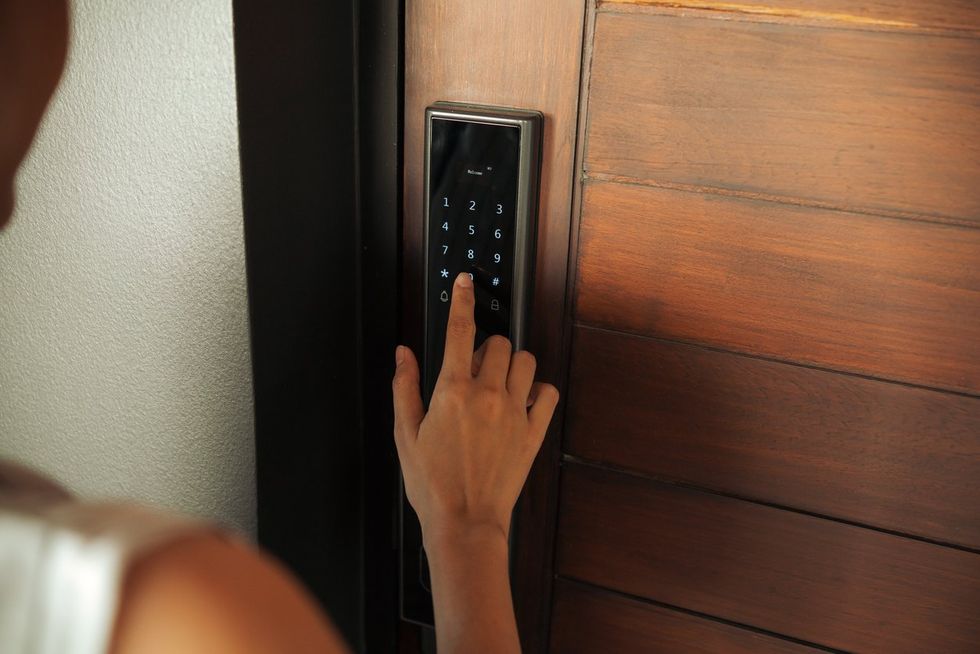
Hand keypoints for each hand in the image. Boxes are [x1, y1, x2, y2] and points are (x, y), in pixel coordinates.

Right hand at [391, 272, 559, 542]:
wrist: (465, 523)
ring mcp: (514, 412)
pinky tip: (522, 401)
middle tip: (474, 368)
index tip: (466, 281)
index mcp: (452, 391)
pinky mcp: (533, 431)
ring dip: (512, 363)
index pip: (460, 330)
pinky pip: (548, 393)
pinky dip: (538, 390)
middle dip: (487, 346)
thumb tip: (403, 353)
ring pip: (526, 361)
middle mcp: (487, 394)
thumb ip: (405, 387)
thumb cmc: (431, 484)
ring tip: (498, 383)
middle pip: (499, 343)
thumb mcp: (405, 434)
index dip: (463, 300)